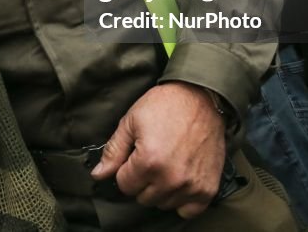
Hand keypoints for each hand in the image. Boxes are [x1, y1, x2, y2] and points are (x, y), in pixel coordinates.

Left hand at [91, 82, 225, 217]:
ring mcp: (191, 186)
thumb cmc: (166, 105)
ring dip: (161, 189)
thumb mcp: (132, 121)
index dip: (126, 170)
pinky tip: (180, 181)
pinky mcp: (208, 188)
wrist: (202, 96)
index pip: (125, 185)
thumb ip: (113, 151)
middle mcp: (170, 178)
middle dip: (143, 180)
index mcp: (148, 162)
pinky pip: (188, 210)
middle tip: (153, 158)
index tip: (135, 156)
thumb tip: (98, 174)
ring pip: (163, 204)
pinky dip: (183, 200)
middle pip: (143, 197)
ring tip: (168, 165)